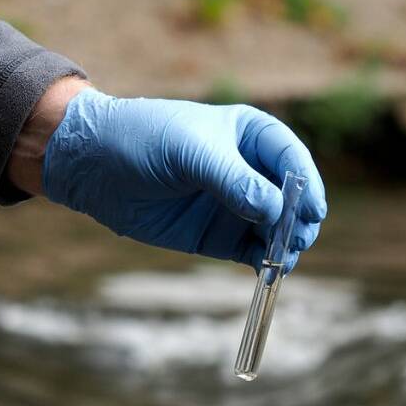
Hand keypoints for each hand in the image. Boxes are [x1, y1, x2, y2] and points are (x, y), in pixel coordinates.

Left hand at [39, 87, 327, 271]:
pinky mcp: (219, 236)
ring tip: (282, 258)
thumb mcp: (190, 152)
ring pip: (276, 229)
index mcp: (249, 135)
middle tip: (297, 239)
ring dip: (285, 245)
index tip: (311, 210)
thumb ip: (234, 180)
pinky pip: (253, 252)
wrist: (94, 167)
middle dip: (299, 219)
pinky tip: (268, 271)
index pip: (291, 158)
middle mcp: (249, 171)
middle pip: (292, 198)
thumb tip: (276, 210)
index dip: (306, 184)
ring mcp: (236, 206)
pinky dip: (265, 262)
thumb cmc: (142, 139)